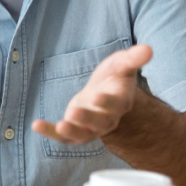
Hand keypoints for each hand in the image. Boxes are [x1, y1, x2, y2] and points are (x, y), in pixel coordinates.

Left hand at [31, 44, 152, 143]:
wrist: (103, 94)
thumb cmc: (114, 77)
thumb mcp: (122, 64)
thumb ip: (134, 58)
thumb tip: (149, 49)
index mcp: (119, 102)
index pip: (115, 104)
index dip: (107, 102)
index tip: (98, 97)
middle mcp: (107, 119)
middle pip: (99, 122)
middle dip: (87, 118)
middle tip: (74, 112)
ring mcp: (90, 128)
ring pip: (82, 133)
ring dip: (71, 131)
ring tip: (60, 126)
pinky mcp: (75, 130)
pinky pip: (63, 136)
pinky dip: (50, 132)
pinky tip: (36, 125)